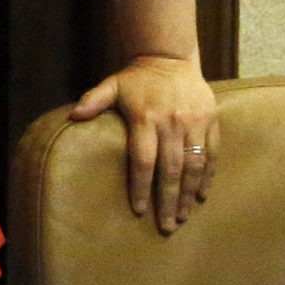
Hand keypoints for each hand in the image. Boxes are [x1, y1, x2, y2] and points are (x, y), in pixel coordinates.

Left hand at [69, 55, 216, 231]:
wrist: (170, 58)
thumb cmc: (136, 79)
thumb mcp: (112, 85)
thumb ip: (94, 100)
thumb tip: (72, 116)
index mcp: (145, 118)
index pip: (143, 160)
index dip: (140, 187)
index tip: (138, 210)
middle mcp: (172, 123)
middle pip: (170, 169)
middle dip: (167, 200)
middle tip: (165, 226)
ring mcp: (194, 123)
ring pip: (194, 165)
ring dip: (188, 194)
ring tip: (182, 216)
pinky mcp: (211, 121)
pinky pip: (212, 153)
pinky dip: (207, 176)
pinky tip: (200, 196)